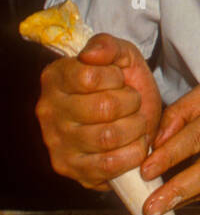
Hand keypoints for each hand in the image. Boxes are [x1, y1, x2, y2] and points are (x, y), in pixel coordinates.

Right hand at [35, 34, 162, 189]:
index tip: (119, 80)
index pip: (90, 77)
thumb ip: (108, 46)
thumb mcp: (120, 56)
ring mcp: (57, 142)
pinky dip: (133, 153)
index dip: (116, 79)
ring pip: (109, 137)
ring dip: (135, 128)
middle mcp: (49, 111)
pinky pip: (109, 165)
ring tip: (135, 122)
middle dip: (131, 103)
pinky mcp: (71, 168)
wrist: (127, 116)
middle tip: (133, 102)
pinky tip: (134, 143)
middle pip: (104, 108)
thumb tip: (90, 55)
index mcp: (55, 78)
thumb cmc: (121, 84)